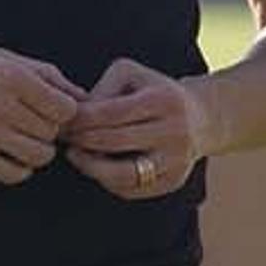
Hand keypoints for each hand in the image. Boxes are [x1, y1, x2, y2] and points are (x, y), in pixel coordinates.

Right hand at [0, 38, 84, 184]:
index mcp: (11, 76)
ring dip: (37, 149)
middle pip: (52, 132)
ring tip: (23, 137)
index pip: (65, 109)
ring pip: (38, 156)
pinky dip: (19, 168)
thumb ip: (45, 75)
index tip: (51, 108)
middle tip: (32, 121)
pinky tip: (11, 154)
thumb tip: (82, 98)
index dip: (62, 110)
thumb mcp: (4, 56)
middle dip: (48, 128)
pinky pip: (12, 174)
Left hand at [60, 55, 209, 199]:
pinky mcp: (173, 181)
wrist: (201, 118)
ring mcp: (176, 160)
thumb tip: (77, 117)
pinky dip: (107, 180)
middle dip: (82, 142)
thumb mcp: (131, 76)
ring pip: (122, 175)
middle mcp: (175, 132)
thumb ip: (102, 90)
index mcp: (163, 100)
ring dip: (91, 167)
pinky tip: (97, 166)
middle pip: (114, 143)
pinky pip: (131, 189)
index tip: (65, 121)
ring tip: (76, 156)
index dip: (81, 120)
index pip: (111, 114)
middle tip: (66, 138)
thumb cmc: (155, 92)